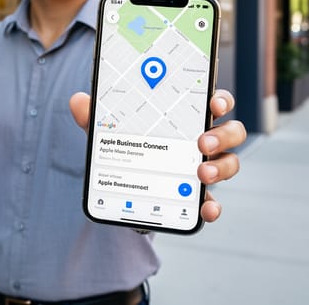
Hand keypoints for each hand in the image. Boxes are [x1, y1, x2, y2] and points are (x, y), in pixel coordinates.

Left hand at [70, 89, 246, 223]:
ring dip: (221, 167)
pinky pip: (214, 202)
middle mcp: (203, 140)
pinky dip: (214, 207)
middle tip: (201, 143)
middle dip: (223, 135)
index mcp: (187, 117)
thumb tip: (77, 100)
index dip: (220, 99)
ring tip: (201, 174)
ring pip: (230, 163)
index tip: (213, 102)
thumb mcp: (109, 131)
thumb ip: (95, 117)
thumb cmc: (125, 147)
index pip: (214, 101)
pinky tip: (206, 210)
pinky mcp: (197, 197)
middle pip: (231, 131)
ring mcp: (204, 168)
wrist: (122, 189)